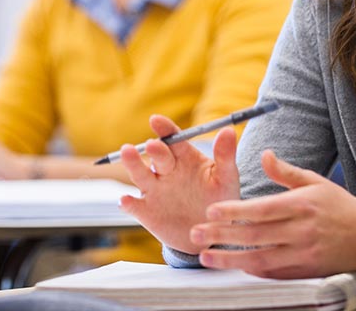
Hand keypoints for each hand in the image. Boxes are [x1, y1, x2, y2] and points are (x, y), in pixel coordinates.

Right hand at [119, 114, 240, 254]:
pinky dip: (129, 203)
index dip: (165, 128)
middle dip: (155, 149)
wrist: (210, 235)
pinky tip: (126, 200)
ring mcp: (154, 190)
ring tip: (127, 152)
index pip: (173, 139)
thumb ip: (225, 155)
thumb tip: (228, 130)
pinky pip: (135, 206)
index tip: (156, 120)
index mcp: (185, 157)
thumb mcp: (226, 178)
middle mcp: (166, 170)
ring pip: (141, 174)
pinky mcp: (146, 211)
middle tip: (153, 145)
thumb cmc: (220, 200)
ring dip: (133, 164)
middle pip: (158, 156)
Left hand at [189, 149, 355, 278]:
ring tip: (205, 256)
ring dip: (230, 259)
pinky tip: (233, 266)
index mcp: (302, 205)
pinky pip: (273, 273)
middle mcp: (301, 231)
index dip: (235, 212)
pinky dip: (252, 270)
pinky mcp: (305, 272)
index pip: (262, 209)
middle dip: (222, 236)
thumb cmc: (340, 206)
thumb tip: (263, 155)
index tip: (211, 211)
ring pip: (260, 259)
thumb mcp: (315, 181)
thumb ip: (285, 172)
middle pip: (255, 235)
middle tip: (195, 234)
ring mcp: (303, 254)